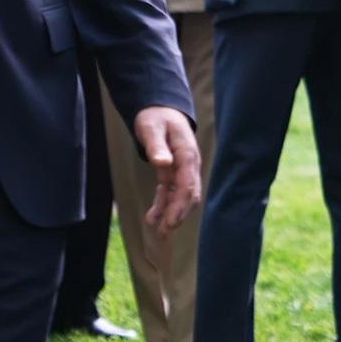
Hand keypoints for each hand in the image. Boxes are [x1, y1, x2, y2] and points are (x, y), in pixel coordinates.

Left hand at [136, 106, 202, 233]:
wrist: (160, 109)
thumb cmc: (155, 117)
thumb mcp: (151, 127)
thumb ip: (156, 145)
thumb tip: (163, 163)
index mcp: (187, 154)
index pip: (187, 185)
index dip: (180, 205)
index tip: (170, 222)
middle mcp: (189, 165)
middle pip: (189, 195)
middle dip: (178, 215)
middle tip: (164, 232)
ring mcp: (183, 170)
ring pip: (182, 197)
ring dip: (172, 214)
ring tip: (159, 232)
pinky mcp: (174, 172)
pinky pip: (171, 192)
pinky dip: (163, 205)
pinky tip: (152, 218)